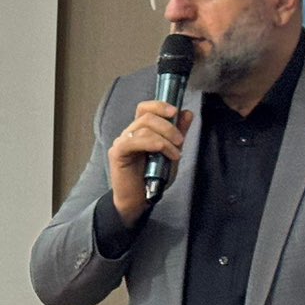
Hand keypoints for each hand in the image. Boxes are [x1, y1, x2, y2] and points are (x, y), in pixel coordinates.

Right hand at [106, 98, 194, 226]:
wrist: (139, 199)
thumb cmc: (153, 177)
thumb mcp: (172, 152)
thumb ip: (178, 133)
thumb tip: (187, 113)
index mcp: (140, 130)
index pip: (145, 108)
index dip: (159, 105)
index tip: (175, 112)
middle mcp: (129, 133)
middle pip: (147, 116)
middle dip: (168, 126)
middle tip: (180, 142)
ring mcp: (122, 142)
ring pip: (143, 128)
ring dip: (165, 139)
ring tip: (174, 154)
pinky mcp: (118, 153)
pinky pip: (133, 141)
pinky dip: (152, 144)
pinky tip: (162, 154)